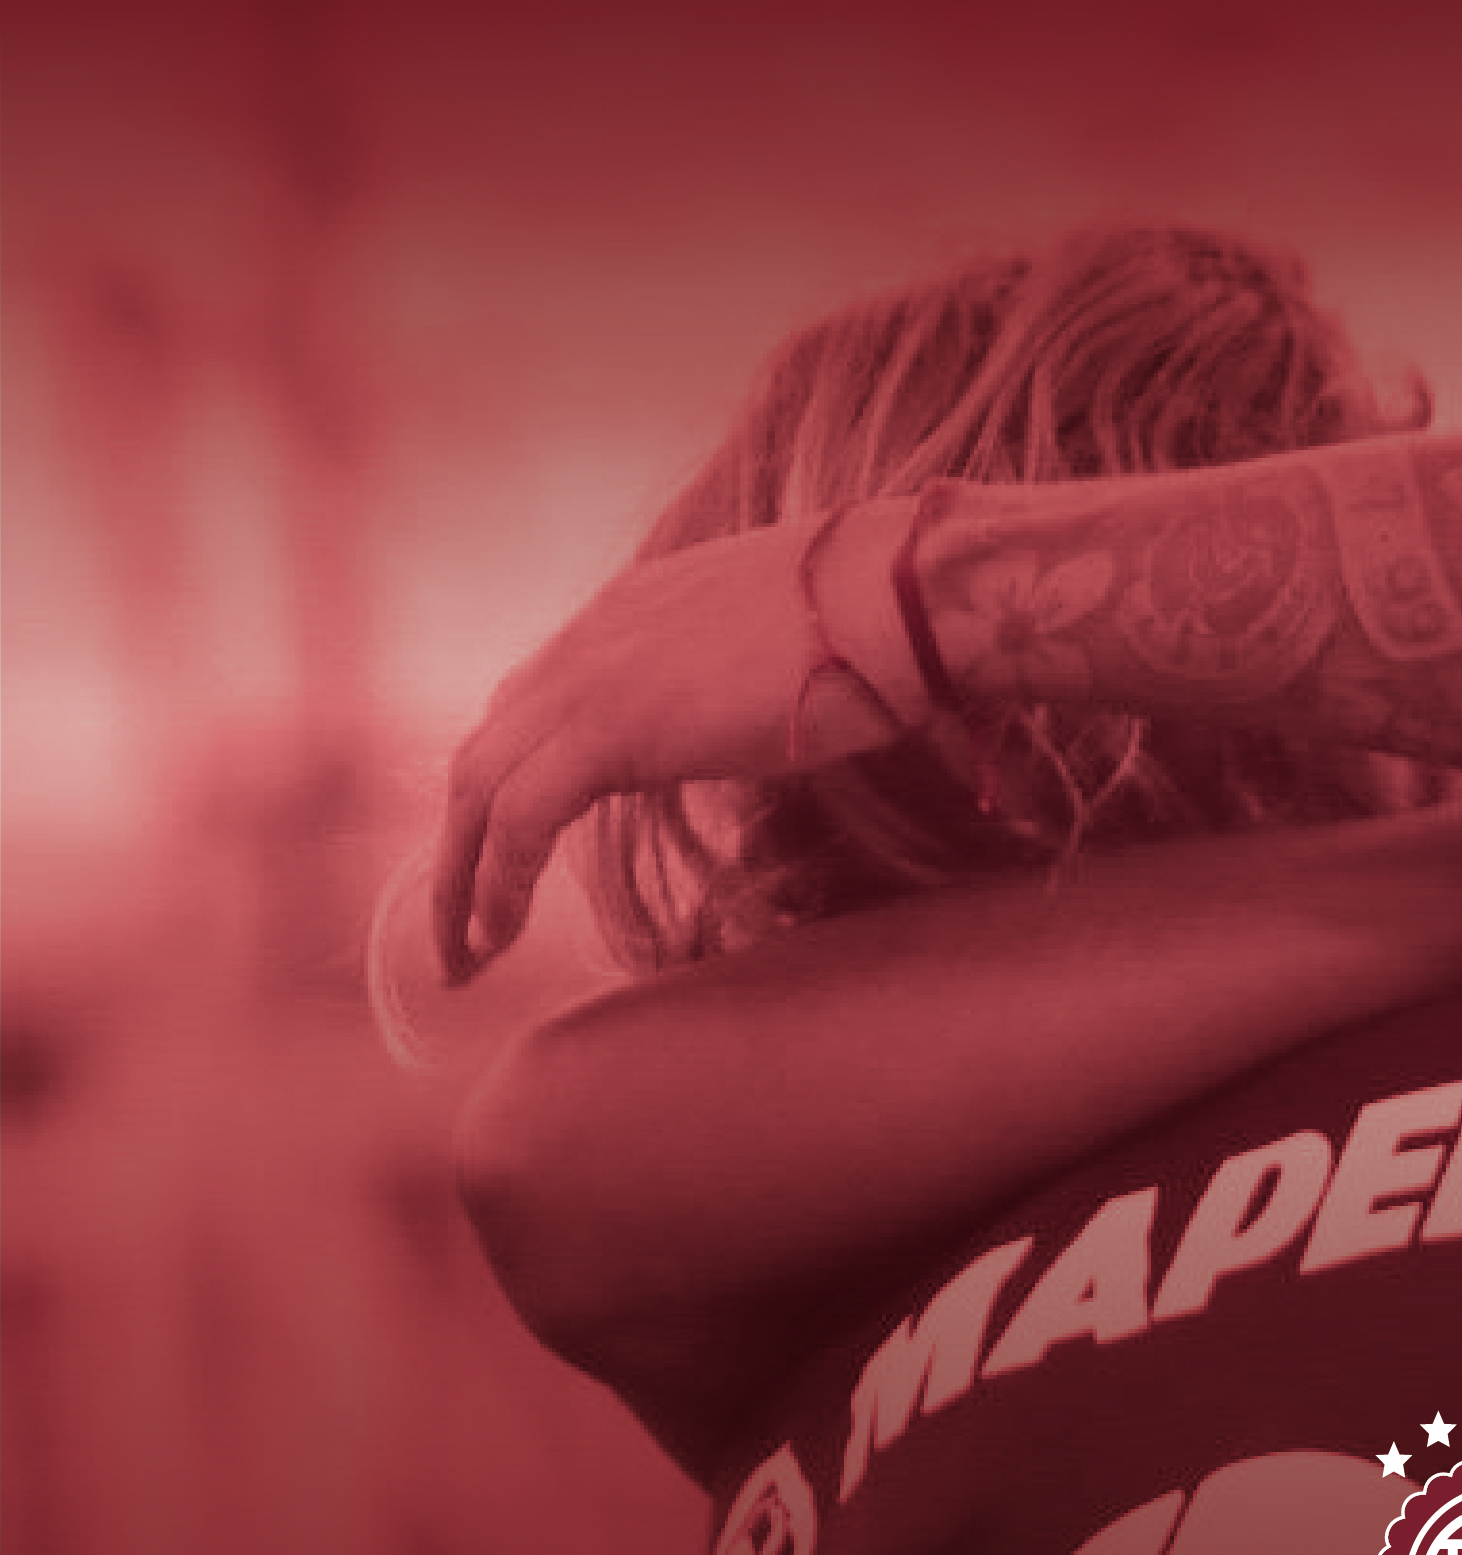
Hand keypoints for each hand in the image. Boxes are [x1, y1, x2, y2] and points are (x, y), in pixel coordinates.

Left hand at [436, 504, 917, 979]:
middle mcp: (592, 637)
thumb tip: (781, 722)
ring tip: (465, 957)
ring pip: (481, 787)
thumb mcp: (795, 647)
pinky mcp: (611, 726)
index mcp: (631, 612)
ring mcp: (593, 675)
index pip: (534, 704)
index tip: (511, 854)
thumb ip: (752, 679)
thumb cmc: (894, 622)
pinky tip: (497, 938)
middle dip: (463, 844)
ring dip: (462, 879)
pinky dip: (498, 881)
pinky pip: (521, 815)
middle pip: (485, 750)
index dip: (510, 786)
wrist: (907, 597)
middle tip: (463, 927)